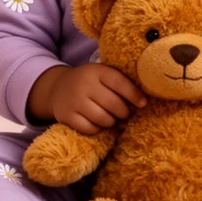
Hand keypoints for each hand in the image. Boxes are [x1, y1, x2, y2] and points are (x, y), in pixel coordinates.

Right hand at [29, 64, 145, 135]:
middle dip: (124, 112)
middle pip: (114, 105)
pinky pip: (90, 129)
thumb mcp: (102, 74)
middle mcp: (84, 84)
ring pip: (104, 119)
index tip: (143, 103)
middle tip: (125, 113)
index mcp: (96, 71)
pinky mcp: (66, 116)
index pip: (120, 83)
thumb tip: (144, 100)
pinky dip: (98, 129)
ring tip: (112, 117)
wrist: (57, 88)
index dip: (134, 95)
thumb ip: (120, 82)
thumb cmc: (89, 82)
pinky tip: (98, 122)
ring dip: (112, 122)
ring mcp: (74, 101)